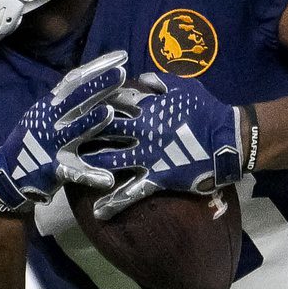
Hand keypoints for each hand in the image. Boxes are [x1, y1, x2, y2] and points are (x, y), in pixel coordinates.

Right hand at [0, 50, 129, 217]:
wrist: (9, 172)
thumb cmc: (38, 139)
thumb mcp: (49, 113)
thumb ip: (72, 100)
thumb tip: (99, 80)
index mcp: (51, 104)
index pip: (75, 80)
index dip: (97, 67)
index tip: (121, 57)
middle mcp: (50, 120)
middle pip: (76, 100)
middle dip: (98, 86)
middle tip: (120, 74)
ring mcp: (50, 144)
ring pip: (72, 131)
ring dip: (89, 123)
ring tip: (108, 113)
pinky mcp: (52, 170)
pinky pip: (73, 173)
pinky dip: (90, 176)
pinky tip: (107, 179)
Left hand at [69, 72, 249, 218]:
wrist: (230, 139)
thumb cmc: (208, 110)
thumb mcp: (183, 86)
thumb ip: (158, 81)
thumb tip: (141, 76)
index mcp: (144, 106)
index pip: (108, 102)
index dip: (88, 105)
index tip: (70, 109)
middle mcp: (140, 129)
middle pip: (101, 131)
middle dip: (79, 136)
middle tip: (57, 141)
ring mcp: (147, 155)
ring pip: (109, 161)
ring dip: (86, 166)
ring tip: (66, 173)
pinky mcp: (158, 176)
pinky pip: (131, 192)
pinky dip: (113, 202)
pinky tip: (98, 212)